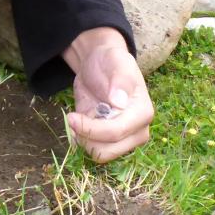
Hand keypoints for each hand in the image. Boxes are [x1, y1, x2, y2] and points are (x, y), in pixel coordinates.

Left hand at [64, 34, 153, 161]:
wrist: (100, 64)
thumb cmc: (110, 61)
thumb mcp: (115, 60)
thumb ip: (120, 79)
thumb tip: (119, 101)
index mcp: (143, 113)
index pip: (116, 132)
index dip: (91, 129)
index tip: (71, 117)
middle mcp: (137, 130)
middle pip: (108, 150)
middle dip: (86, 136)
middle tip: (72, 118)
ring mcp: (124, 139)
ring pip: (100, 154)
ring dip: (82, 139)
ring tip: (76, 118)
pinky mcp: (110, 141)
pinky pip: (93, 151)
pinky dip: (82, 141)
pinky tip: (79, 123)